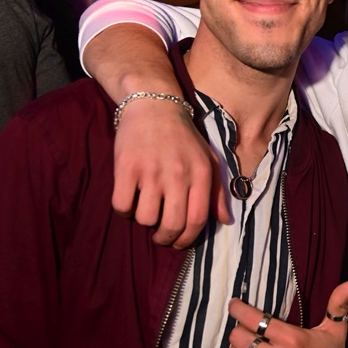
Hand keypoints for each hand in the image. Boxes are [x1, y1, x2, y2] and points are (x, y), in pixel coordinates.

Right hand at [113, 99, 230, 247]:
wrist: (155, 105)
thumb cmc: (184, 137)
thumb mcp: (208, 160)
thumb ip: (218, 191)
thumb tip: (225, 221)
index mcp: (201, 174)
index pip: (197, 220)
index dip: (186, 239)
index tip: (178, 242)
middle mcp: (178, 174)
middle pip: (171, 225)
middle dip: (164, 238)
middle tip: (160, 235)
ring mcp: (151, 171)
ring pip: (145, 218)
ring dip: (143, 221)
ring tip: (145, 209)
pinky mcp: (126, 167)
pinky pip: (122, 205)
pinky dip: (124, 209)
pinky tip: (129, 199)